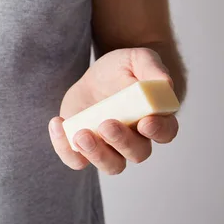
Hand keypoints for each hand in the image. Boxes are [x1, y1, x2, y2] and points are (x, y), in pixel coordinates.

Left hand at [49, 48, 178, 174]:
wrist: (95, 79)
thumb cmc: (121, 70)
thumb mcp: (136, 59)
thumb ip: (152, 67)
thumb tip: (164, 83)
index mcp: (155, 118)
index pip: (165, 132)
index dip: (158, 131)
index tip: (145, 122)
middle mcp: (135, 139)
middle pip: (137, 153)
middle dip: (121, 141)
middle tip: (106, 124)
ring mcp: (109, 147)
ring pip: (111, 165)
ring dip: (96, 154)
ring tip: (81, 135)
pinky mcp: (84, 149)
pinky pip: (76, 160)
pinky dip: (65, 148)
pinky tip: (58, 124)